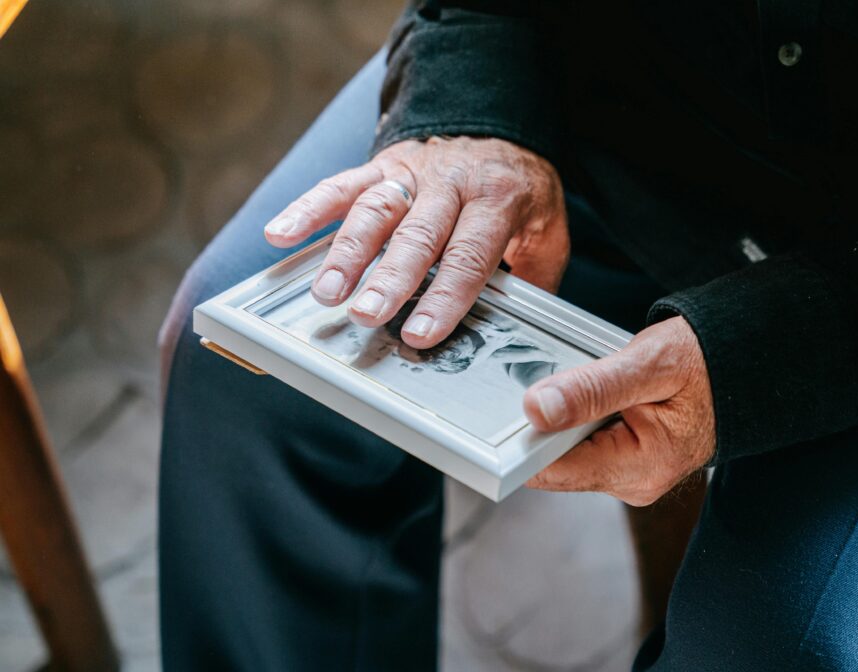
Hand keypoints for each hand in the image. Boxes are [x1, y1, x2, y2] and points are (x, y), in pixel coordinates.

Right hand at [264, 137, 568, 348]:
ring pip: (375, 210)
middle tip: (367, 314)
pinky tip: (281, 234)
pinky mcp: (382, 165)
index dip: (445, 295)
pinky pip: (342, 184)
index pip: (469, 253)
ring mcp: (412, 172)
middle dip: (390, 276)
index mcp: (496, 198)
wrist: (498, 124)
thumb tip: (520, 324)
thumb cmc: (518, 188)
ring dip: (347, 252)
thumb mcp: (548, 226)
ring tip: (327, 291)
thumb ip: (535, 272)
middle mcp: (450, 182)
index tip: (422, 331)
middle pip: (417, 234)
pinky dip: (308, 208)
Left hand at [523, 316, 715, 505]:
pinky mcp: (626, 461)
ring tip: (589, 382)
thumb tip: (537, 409)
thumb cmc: (707, 363)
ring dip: (564, 416)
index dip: (525, 438)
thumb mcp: (650, 364)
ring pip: (567, 449)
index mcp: (639, 468)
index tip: (516, 403)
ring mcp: (629, 474)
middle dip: (547, 421)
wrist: (746, 367)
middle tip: (563, 379)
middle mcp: (631, 482)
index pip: (552, 470)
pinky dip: (579, 415)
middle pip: (555, 461)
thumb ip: (592, 388)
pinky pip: (584, 442)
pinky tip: (598, 393)